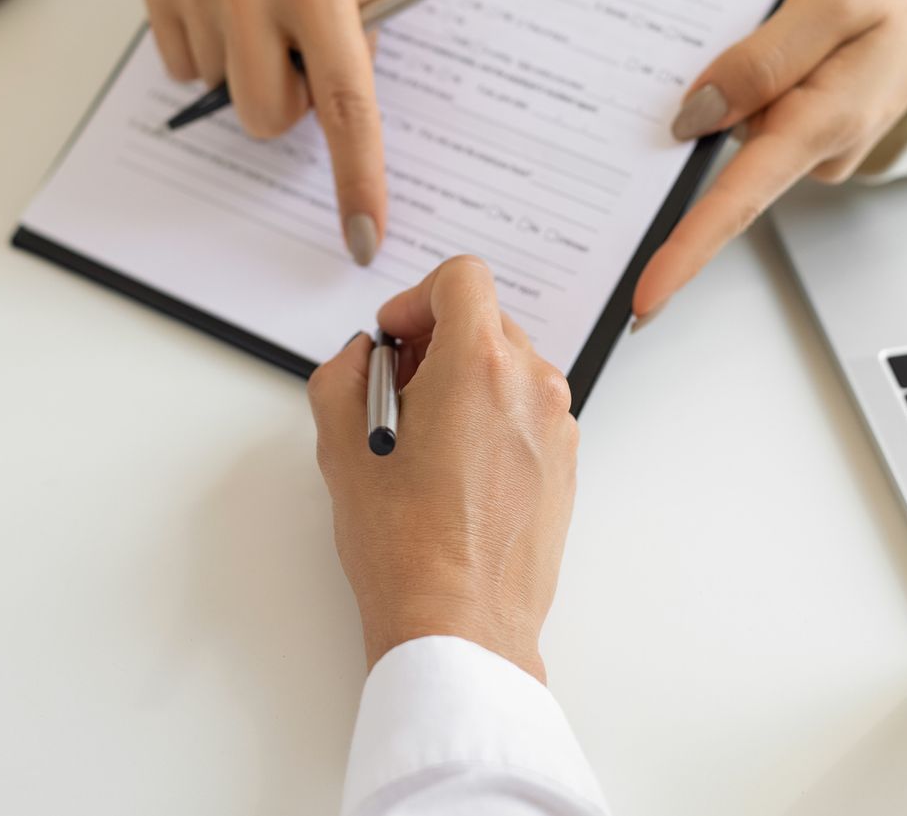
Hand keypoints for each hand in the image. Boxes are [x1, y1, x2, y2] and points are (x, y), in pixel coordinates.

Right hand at [140, 0, 393, 264]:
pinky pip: (180, 56)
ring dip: (248, 63)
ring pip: (219, 88)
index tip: (363, 234)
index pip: (343, 106)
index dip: (356, 177)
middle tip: (307, 45)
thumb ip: (360, 20)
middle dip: (291, 102)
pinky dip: (208, 42)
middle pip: (265, 116)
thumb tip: (335, 90)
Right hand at [308, 257, 578, 680]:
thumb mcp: (342, 450)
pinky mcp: (565, 464)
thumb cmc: (407, 548)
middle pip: (486, 320)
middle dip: (435, 343)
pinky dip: (493, 418)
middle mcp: (531, 385)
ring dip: (465, 381)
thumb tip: (359, 359)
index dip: (417, 298)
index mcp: (480, 365)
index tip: (394, 340)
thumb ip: (340, 378)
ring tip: (423, 441)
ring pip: (509, 367)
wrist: (462, 627)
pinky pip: (527, 411)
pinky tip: (455, 471)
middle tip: (395, 394)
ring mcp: (557, 426)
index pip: (462, 278)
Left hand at [633, 0, 906, 321]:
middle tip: (708, 35)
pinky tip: (770, 44)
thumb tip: (697, 113)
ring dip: (730, 88)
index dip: (687, 251)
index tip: (646, 298)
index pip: (740, 201)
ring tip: (765, 19)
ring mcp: (818, 146)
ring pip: (741, 132)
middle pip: (725, 163)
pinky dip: (748, 86)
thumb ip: (761, 57)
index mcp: (825, 123)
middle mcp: (820, 150)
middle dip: (696, 122)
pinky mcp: (813, 132)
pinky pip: (759, 117)